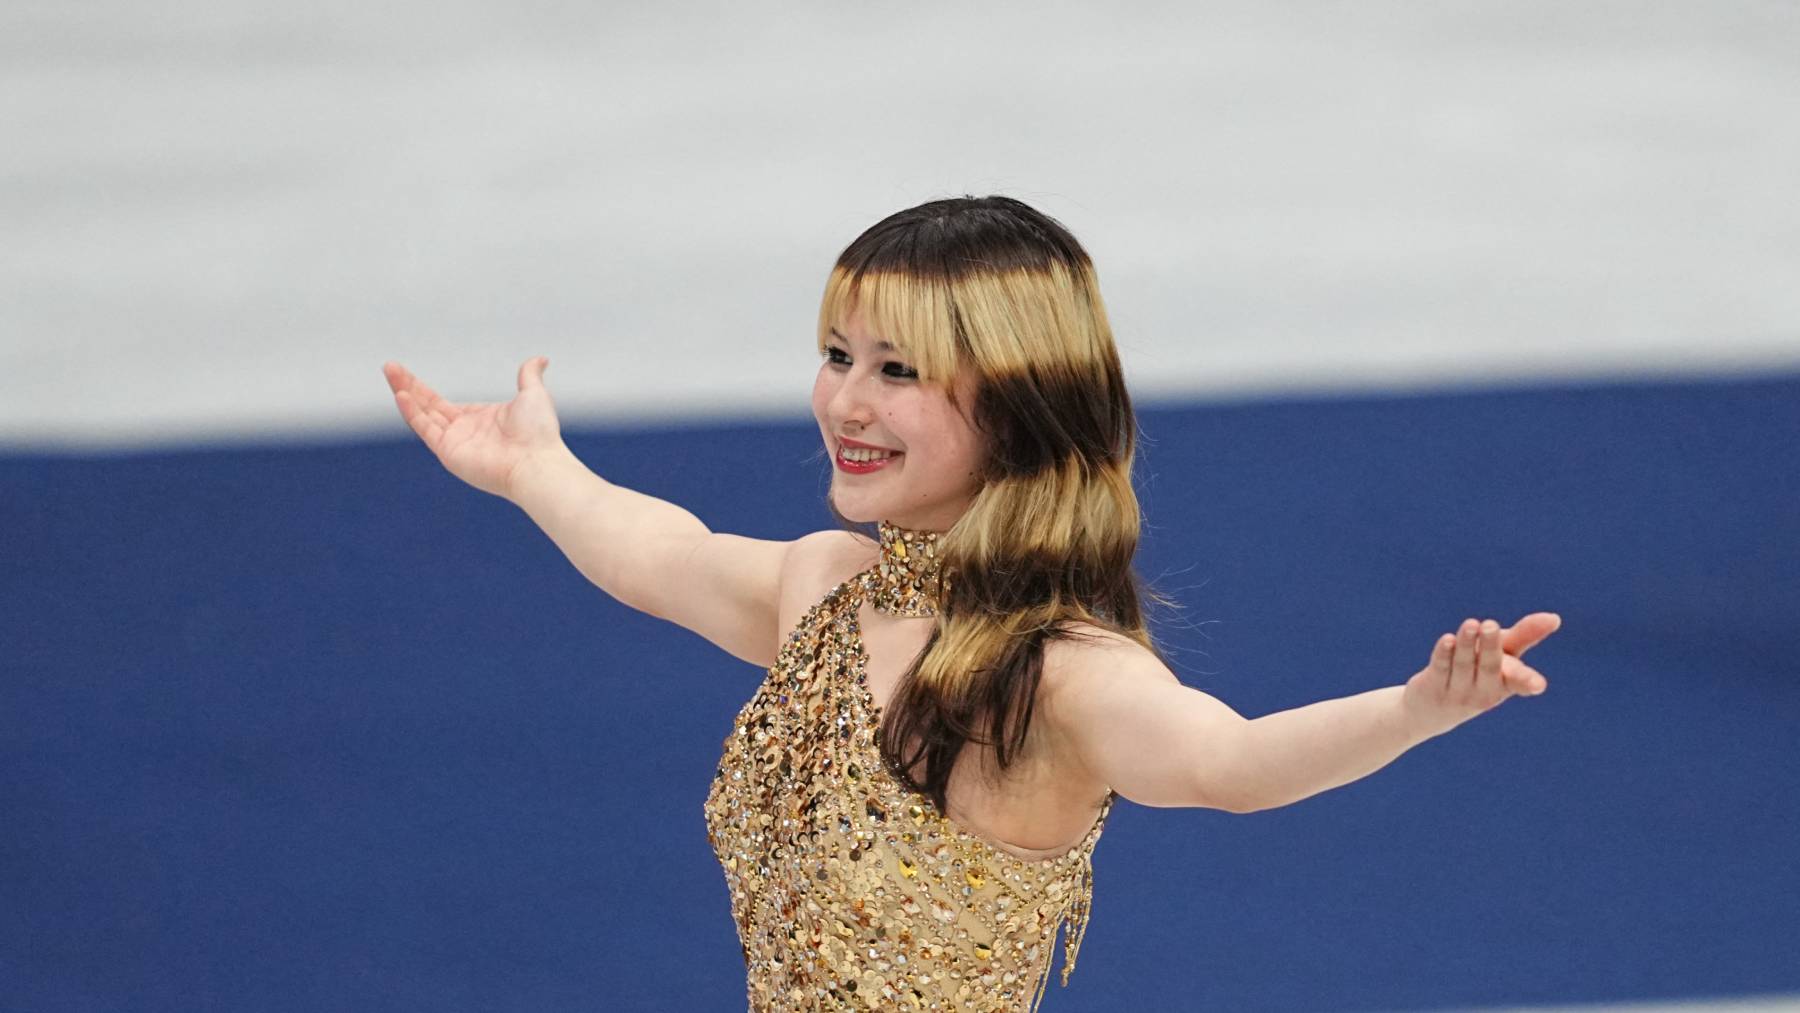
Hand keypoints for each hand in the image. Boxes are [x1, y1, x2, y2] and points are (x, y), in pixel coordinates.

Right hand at [382, 357, 564, 498]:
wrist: (537, 462)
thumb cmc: (538, 433)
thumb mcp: (533, 394)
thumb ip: (528, 375)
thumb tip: (540, 359)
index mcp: (478, 418)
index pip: (440, 403)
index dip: (421, 389)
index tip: (405, 374)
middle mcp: (462, 431)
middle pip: (426, 405)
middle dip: (407, 385)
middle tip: (389, 367)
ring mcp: (454, 442)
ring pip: (421, 414)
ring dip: (404, 393)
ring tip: (390, 372)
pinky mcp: (448, 452)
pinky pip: (425, 429)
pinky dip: (412, 412)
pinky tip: (401, 394)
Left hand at [1401, 612, 1560, 738]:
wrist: (1433, 711)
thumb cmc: (1478, 675)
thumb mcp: (1503, 656)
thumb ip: (1525, 636)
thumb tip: (1555, 618)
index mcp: (1507, 684)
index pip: (1519, 682)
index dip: (1528, 682)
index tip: (1538, 685)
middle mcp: (1485, 691)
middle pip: (1489, 667)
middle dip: (1490, 646)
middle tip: (1490, 624)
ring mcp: (1459, 692)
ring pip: (1464, 664)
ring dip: (1466, 643)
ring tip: (1470, 624)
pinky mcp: (1433, 687)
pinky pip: (1441, 667)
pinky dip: (1444, 653)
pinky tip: (1447, 639)